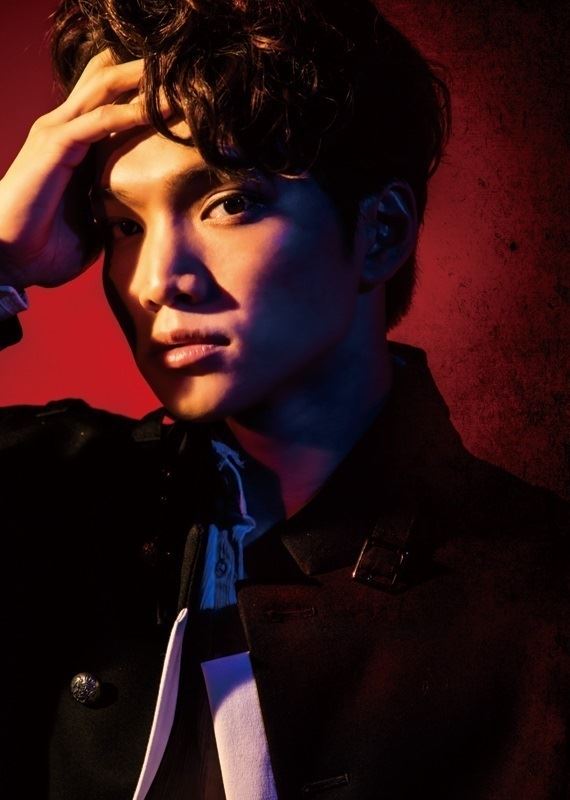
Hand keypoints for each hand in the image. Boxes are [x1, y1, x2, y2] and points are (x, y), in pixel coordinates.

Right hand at [0, 50, 159, 290]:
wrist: (10, 258)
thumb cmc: (47, 246)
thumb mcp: (94, 222)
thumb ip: (117, 208)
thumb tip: (148, 219)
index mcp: (74, 144)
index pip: (108, 100)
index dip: (142, 90)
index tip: (183, 90)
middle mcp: (63, 127)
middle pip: (107, 81)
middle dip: (145, 70)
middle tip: (184, 63)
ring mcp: (57, 132)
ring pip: (105, 89)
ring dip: (144, 81)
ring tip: (180, 73)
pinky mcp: (55, 145)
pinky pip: (100, 120)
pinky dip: (133, 112)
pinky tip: (161, 108)